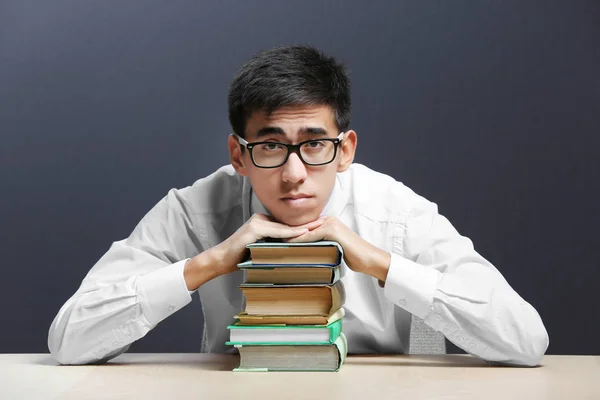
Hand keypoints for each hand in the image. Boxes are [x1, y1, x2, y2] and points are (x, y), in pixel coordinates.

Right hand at [206, 213, 324, 275]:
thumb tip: (295, 253)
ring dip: (303, 228)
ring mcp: (258, 221)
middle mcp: (262, 218)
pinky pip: (277, 231)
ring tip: (320, 228)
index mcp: (265, 222)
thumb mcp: (262, 251)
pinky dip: (290, 234)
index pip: (288, 225)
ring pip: (285, 227)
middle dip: (308, 225)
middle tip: (327, 224)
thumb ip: (276, 248)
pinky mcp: (254, 228)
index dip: (305, 227)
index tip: (320, 228)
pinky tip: (303, 234)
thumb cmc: (241, 259)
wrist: (221, 260)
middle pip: (289, 224)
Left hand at [285, 216, 390, 282]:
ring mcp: (330, 224)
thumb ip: (320, 246)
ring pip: (305, 230)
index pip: (305, 227)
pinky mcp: (331, 230)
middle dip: (287, 233)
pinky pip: (311, 236)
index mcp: (328, 223)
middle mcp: (328, 220)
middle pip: (303, 227)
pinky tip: (287, 245)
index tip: (277, 238)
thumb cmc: (353, 257)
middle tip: (271, 238)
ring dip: (290, 236)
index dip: (291, 233)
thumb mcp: (333, 249)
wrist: (369, 259)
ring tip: (275, 241)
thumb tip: (306, 252)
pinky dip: (299, 241)